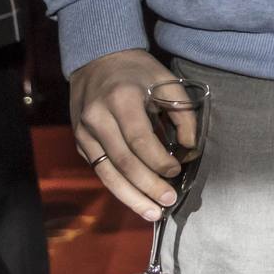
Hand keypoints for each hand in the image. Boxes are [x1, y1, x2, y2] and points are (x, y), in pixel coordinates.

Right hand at [69, 49, 183, 220]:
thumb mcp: (166, 81)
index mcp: (122, 99)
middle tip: (167, 203)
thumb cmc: (139, 71)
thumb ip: (182, 113)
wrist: (98, 59)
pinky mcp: (81, 142)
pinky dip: (118, 186)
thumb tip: (192, 148)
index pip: (139, 138)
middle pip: (122, 160)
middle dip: (146, 186)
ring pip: (107, 171)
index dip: (158, 160)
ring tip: (151, 213)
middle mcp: (98, 118)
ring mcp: (85, 132)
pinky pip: (100, 169)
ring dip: (130, 196)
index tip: (176, 172)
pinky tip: (135, 199)